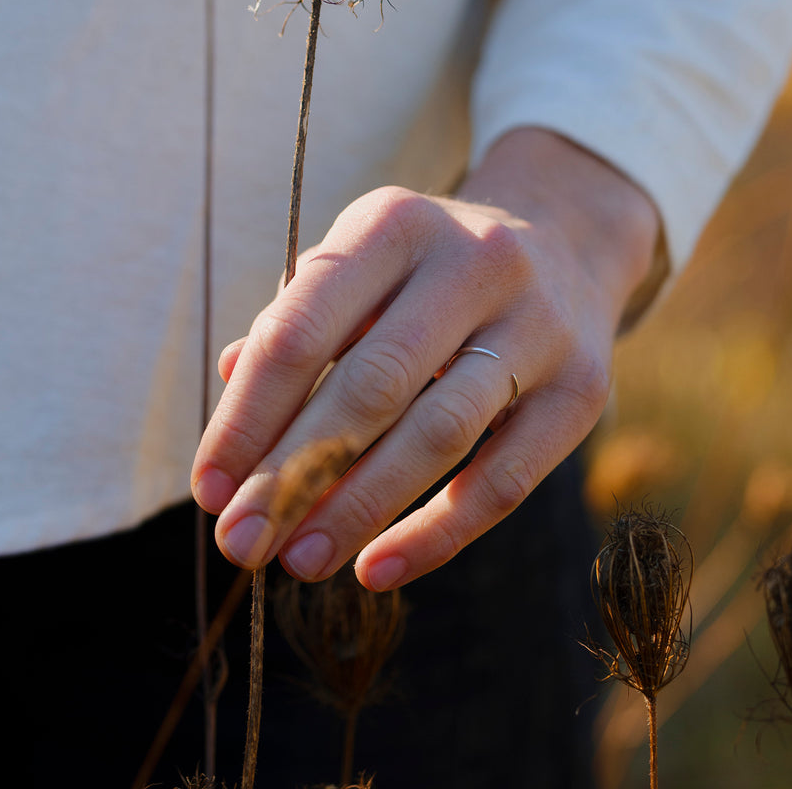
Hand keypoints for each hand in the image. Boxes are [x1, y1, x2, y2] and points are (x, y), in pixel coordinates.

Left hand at [191, 128, 659, 588]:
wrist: (562, 244)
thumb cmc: (425, 271)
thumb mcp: (360, 268)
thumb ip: (296, 323)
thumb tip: (231, 385)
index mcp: (394, 224)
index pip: (301, 331)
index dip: (247, 418)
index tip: (209, 490)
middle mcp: (472, 261)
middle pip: (369, 387)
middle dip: (294, 476)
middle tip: (243, 543)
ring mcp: (537, 324)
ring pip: (439, 435)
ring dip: (360, 509)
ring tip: (301, 562)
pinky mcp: (582, 387)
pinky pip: (507, 479)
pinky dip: (439, 533)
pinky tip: (379, 567)